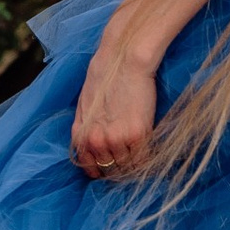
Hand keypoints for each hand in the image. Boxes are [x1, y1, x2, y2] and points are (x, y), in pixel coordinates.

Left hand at [70, 29, 158, 177]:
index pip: (90, 166)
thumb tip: (90, 148)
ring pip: (126, 166)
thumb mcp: (84, 106)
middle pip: (109, 169)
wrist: (124, 60)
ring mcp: (117, 140)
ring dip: (132, 164)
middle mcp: (97, 141)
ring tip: (139, 157)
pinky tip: (148, 153)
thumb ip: (84, 129)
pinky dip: (146, 160)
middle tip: (128, 162)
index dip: (101, 169)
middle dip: (118, 168)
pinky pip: (142, 159)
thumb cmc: (104, 76)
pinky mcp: (137, 135)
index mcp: (81, 135)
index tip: (110, 167)